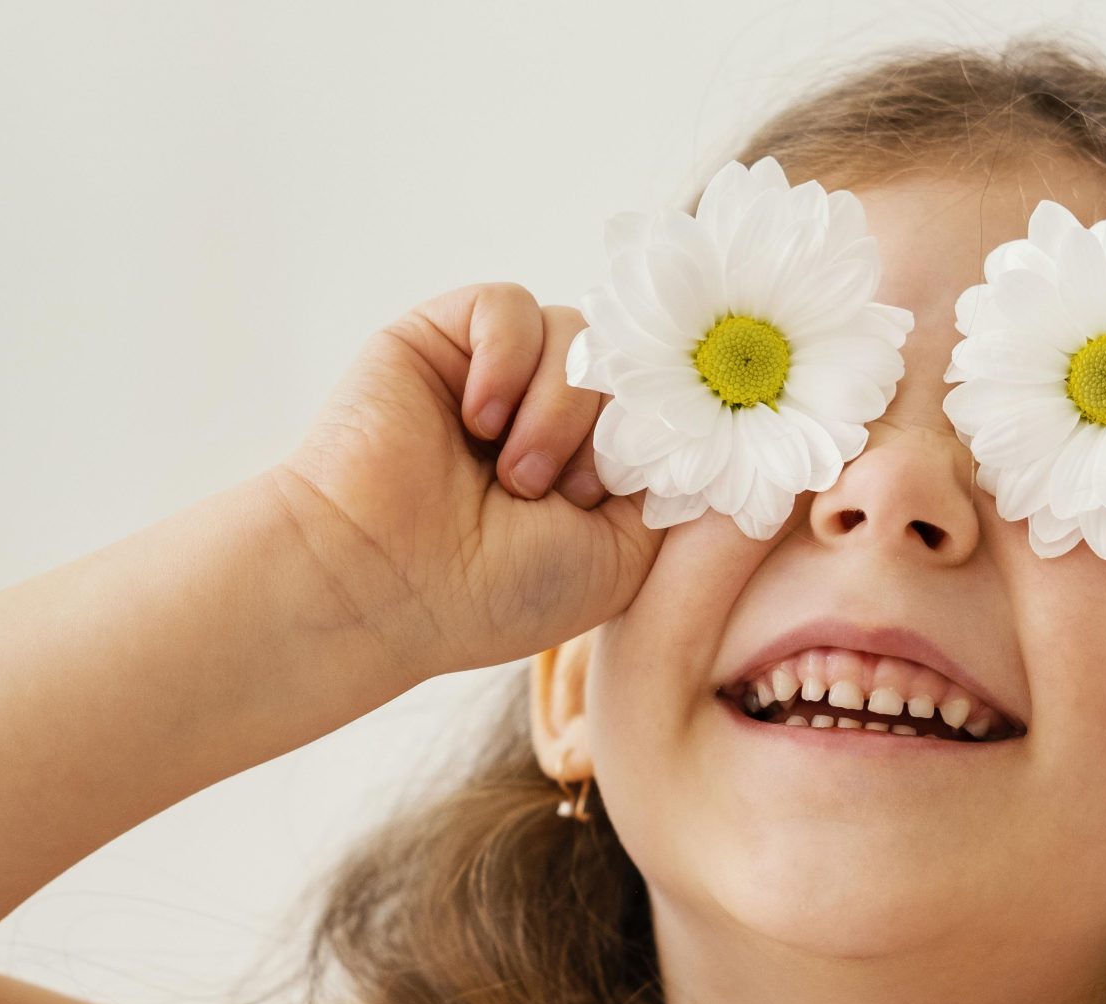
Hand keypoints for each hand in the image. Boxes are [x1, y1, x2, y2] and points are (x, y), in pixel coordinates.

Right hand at [273, 281, 659, 683]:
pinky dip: (507, 362)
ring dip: (558, 410)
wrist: (383, 583)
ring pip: (581, 334)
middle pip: (632, 362)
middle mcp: (552, 413)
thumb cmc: (494, 594)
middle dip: (613, 426)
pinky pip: (511, 307)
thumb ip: (678, 493)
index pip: (666, 401)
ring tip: (513, 477)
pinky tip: (478, 421)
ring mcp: (499, 374)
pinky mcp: (443, 337)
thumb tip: (722, 426)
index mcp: (594, 464)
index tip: (665, 458)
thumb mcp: (625, 559)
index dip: (675, 419)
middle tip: (567, 491)